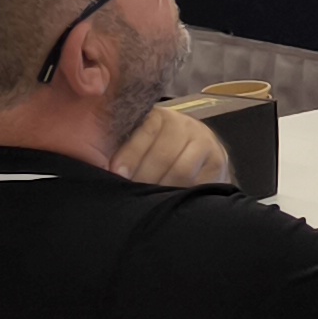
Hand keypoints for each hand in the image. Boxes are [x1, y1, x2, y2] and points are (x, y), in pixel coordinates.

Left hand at [111, 104, 237, 192]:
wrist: (196, 153)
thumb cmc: (154, 151)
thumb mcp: (139, 143)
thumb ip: (122, 148)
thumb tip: (99, 165)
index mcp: (160, 116)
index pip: (146, 132)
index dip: (130, 154)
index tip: (117, 173)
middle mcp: (185, 124)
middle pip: (163, 155)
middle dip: (144, 177)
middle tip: (130, 194)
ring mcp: (204, 141)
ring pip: (181, 170)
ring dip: (162, 188)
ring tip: (148, 202)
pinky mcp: (218, 160)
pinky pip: (198, 181)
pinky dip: (182, 192)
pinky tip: (169, 200)